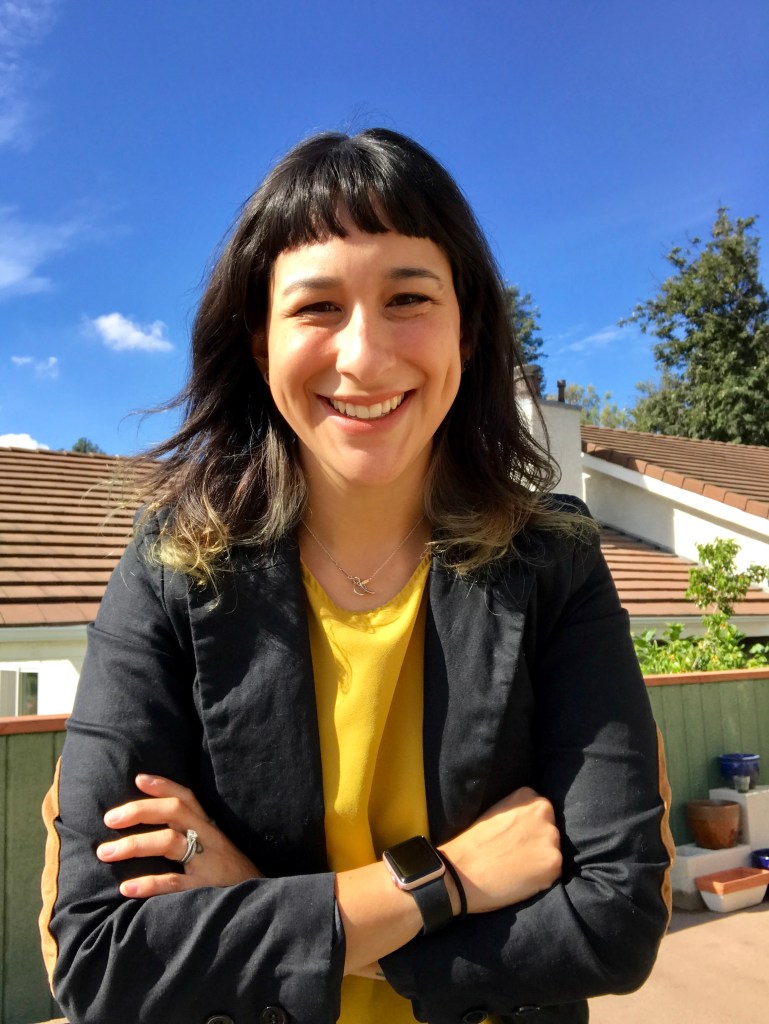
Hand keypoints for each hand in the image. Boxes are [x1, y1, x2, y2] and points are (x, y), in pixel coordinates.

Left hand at [96, 774, 261, 897]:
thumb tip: (155, 827)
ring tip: (106, 853)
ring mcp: (207, 862)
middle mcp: (208, 838)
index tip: (138, 779)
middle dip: (140, 811)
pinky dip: (149, 884)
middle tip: (109, 819)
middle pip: (174, 812)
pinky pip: (174, 883)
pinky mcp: (205, 889)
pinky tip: (127, 887)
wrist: (261, 901)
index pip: (186, 797)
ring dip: (135, 844)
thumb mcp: (215, 846)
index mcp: (208, 826)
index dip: (163, 786)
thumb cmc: (230, 874)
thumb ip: (192, 835)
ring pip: (170, 842)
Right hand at [439, 786, 561, 913]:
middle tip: (516, 855)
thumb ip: (518, 813)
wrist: (462, 871)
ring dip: (541, 860)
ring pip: (553, 851)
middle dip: (538, 842)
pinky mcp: (554, 862)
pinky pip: (554, 872)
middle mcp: (543, 812)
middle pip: (550, 830)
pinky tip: (521, 879)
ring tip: (517, 868)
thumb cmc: (474, 843)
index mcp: (528, 795)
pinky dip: (542, 878)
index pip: (540, 812)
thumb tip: (532, 823)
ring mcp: (551, 837)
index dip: (529, 829)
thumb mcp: (497, 812)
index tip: (515, 839)